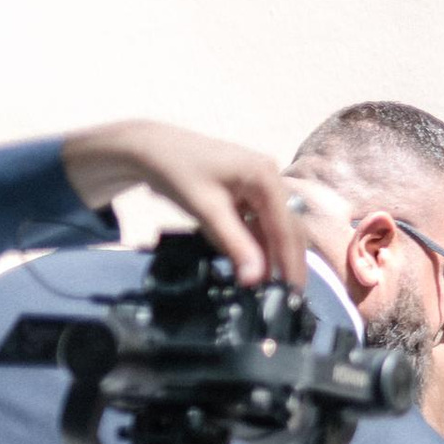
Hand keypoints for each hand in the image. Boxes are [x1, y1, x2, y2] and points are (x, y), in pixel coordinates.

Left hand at [58, 120, 303, 288]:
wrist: (151, 147)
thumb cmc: (178, 172)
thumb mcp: (207, 210)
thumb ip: (235, 244)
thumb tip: (255, 279)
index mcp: (266, 178)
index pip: (285, 228)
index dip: (290, 262)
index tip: (292, 292)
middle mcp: (270, 179)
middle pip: (286, 228)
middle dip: (284, 261)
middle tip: (286, 296)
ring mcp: (259, 184)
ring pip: (272, 227)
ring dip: (268, 254)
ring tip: (267, 286)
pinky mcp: (246, 191)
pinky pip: (256, 221)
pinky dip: (252, 243)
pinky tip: (248, 263)